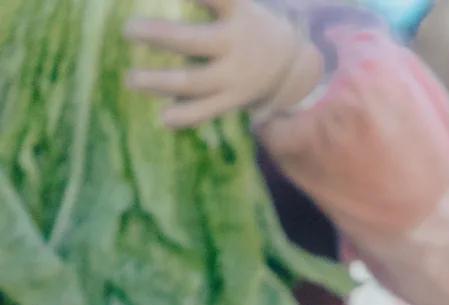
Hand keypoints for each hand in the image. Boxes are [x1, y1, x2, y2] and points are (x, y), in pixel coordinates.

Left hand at [125, 0, 322, 128]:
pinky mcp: (231, 100)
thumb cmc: (248, 23)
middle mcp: (235, 45)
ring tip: (130, 79)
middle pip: (192, 42)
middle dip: (159, 36)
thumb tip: (168, 10)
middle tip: (127, 30)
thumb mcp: (237, 2)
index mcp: (236, 11)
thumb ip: (209, 1)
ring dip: (159, 82)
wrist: (290, 65)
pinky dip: (185, 116)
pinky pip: (206, 111)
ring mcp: (234, 77)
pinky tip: (164, 118)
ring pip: (193, 82)